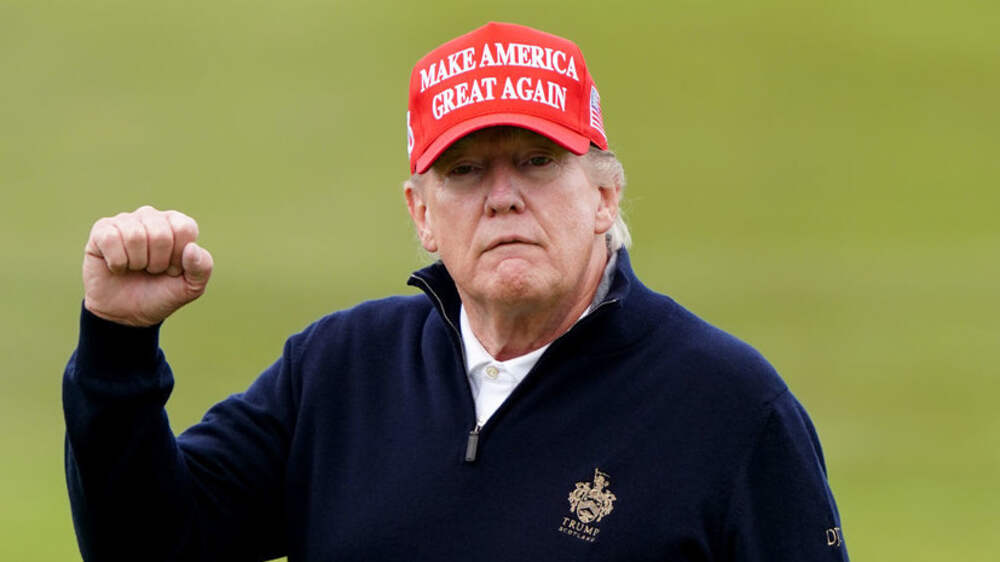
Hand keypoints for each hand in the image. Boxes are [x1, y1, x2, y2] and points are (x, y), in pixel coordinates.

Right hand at [83, 206, 213, 326]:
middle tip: (152, 271)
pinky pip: (110, 238)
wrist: (127, 314)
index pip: (184, 229)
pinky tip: (118, 267)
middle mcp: (152, 217)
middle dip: (157, 263)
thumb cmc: (160, 294)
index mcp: (176, 224)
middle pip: (161, 234)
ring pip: (135, 236)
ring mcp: (125, 221)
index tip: (173, 269)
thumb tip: (192, 248)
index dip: (178, 257)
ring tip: (136, 268)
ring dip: (137, 263)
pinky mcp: (102, 230)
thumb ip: (202, 268)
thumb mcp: (190, 287)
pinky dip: (117, 262)